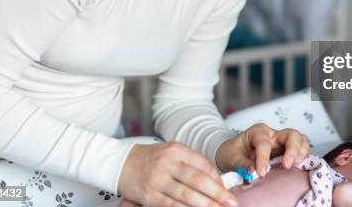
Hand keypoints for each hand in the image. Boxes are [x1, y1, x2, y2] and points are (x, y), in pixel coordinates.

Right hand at [117, 142, 237, 206]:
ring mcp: (158, 179)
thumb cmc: (149, 158)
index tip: (227, 189)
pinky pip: (172, 205)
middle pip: (198, 180)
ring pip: (187, 195)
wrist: (119, 163)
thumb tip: (215, 180)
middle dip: (218, 193)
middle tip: (231, 202)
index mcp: (176, 150)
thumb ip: (191, 163)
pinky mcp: (150, 195)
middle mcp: (168, 163)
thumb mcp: (171, 152)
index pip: (203, 164)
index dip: (218, 179)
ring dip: (206, 204)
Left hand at [215, 123, 309, 177]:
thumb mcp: (233, 158)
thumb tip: (253, 173)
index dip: (264, 158)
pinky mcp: (288, 152)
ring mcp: (283, 143)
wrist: (234, 153)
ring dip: (301, 153)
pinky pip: (302, 151)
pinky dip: (304, 159)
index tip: (261, 172)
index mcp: (258, 132)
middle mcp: (273, 134)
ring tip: (295, 166)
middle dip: (292, 149)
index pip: (264, 142)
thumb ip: (242, 164)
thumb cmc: (234, 152)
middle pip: (291, 134)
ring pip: (301, 140)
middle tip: (287, 165)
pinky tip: (300, 169)